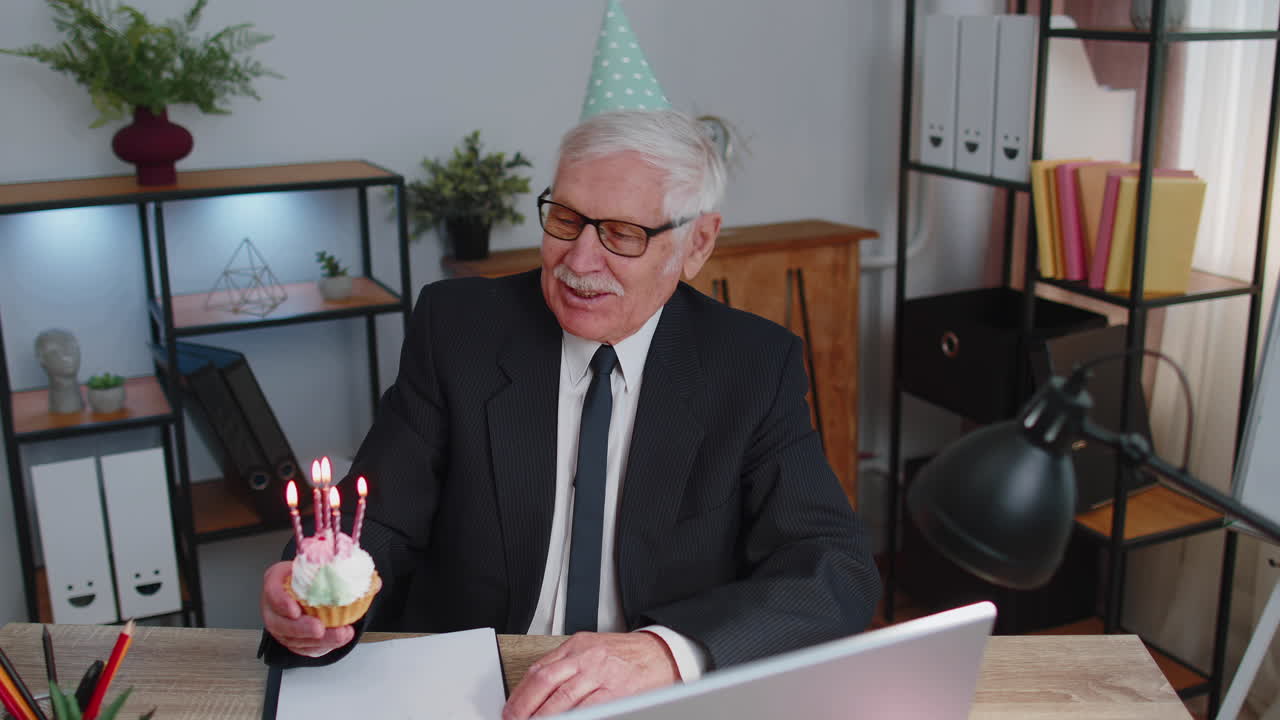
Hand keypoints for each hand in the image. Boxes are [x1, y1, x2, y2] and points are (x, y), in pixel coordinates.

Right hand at [260, 560, 353, 656]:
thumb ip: (341, 569)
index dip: (281, 602)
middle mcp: (274, 605)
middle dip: (300, 629)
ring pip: (291, 639)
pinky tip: (334, 642)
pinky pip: (301, 647)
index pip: (272, 591)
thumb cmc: (312, 575)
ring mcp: (280, 624)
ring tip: (338, 636)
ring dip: (315, 641)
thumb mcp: (320, 564)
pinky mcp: (291, 638)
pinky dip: (318, 647)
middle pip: (279, 622)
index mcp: (278, 581)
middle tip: (319, 629)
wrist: (309, 586)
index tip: (295, 610)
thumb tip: (370, 580)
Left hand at [502, 631, 677, 718]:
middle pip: (545, 683)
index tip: (511, 710)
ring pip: (563, 699)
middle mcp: (587, 658)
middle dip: (525, 708)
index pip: (538, 670)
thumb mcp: (592, 649)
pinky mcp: (617, 692)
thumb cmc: (627, 655)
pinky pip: (590, 710)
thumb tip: (537, 691)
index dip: (520, 695)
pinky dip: (575, 719)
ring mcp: (601, 674)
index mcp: (577, 646)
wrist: (662, 654)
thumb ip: (566, 666)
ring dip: (545, 718)